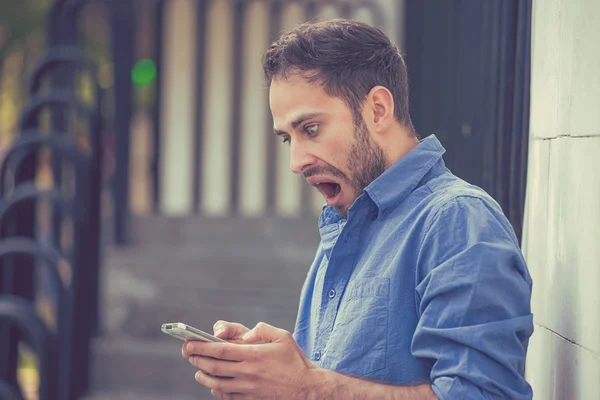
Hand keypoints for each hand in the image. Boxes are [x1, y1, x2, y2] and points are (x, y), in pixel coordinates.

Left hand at [185, 322, 316, 399]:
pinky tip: (214, 386)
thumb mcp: (283, 337)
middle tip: (189, 354)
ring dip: (204, 377)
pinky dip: (217, 391)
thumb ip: (262, 329)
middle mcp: (248, 372)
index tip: (190, 343)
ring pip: (217, 384)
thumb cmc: (295, 361)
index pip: (220, 350)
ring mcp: (248, 388)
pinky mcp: (251, 398)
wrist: (307, 388)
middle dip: (198, 359)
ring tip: (198, 371)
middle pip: (214, 366)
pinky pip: (228, 396)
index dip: (202, 346)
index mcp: (253, 354)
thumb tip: (246, 334)